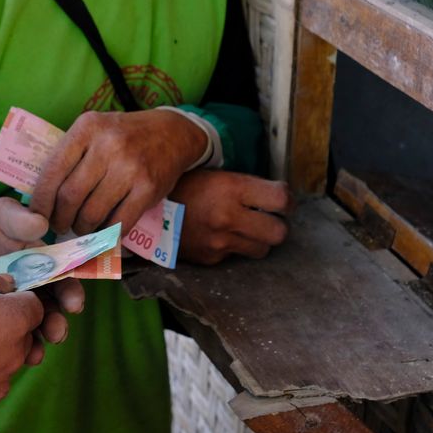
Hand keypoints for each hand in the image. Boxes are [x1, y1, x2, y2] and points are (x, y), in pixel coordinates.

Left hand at [0, 198, 84, 352]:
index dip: (71, 292)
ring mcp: (12, 308)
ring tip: (35, 353)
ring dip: (38, 342)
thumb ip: (18, 217)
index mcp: (42, 264)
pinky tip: (13, 358)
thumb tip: (41, 224)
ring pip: (32, 329)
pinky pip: (7, 339)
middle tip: (55, 333)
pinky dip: (13, 350)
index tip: (73, 304)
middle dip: (57, 323)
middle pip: (52, 310)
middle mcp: (34, 288)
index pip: (63, 279)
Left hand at [29, 109, 205, 236]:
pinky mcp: (148, 188)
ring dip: (83, 228)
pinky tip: (103, 233)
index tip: (36, 216)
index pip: (53, 170)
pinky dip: (108, 234)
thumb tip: (40, 195)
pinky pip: (119, 222)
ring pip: (93, 213)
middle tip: (59, 227)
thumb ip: (70, 154)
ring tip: (81, 228)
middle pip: (70, 196)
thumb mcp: (94, 130)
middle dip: (60, 219)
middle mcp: (108, 145)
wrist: (171, 133)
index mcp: (87, 128)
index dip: (41, 200)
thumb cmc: (123, 135)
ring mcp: (130, 167)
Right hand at [172, 170, 290, 264]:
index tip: (283, 200)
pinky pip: (235, 256)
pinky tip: (221, 235)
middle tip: (270, 218)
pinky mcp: (210, 259)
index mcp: (231, 189)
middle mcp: (228, 217)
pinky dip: (234, 248)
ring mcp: (219, 242)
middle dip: (278, 225)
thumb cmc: (182, 185)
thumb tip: (274, 194)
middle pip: (280, 233)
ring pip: (262, 250)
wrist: (144, 210)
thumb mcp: (213, 173)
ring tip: (247, 229)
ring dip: (259, 240)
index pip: (281, 199)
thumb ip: (244, 185)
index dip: (288, 201)